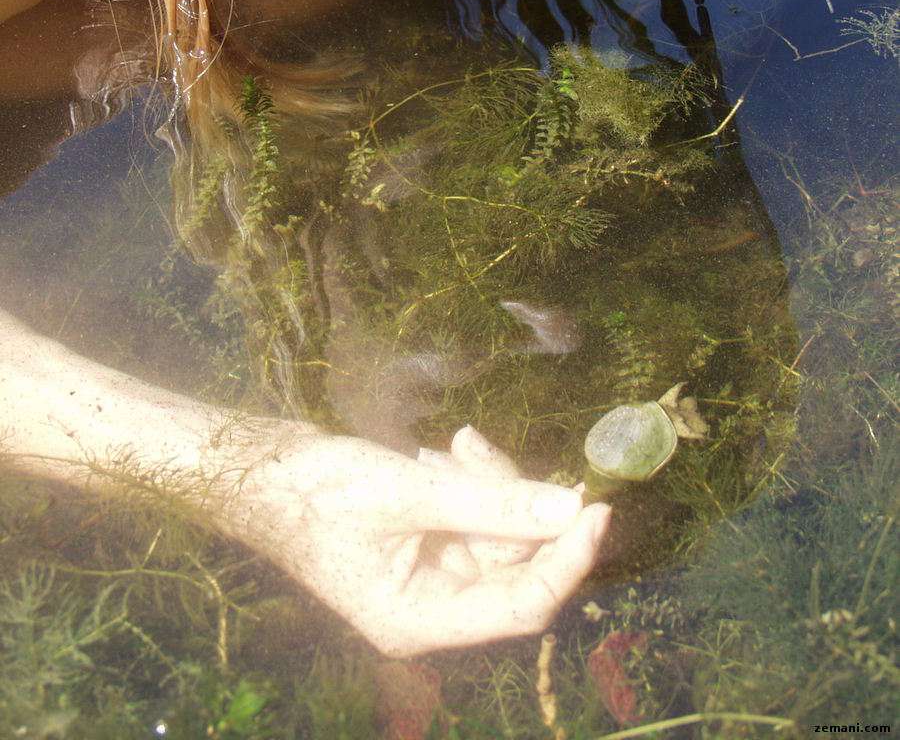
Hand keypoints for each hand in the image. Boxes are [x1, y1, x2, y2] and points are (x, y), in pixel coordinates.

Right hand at [217, 423, 609, 656]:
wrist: (263, 470)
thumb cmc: (321, 490)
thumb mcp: (411, 493)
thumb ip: (493, 504)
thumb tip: (571, 509)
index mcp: (423, 621)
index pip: (524, 604)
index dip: (567, 559)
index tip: (598, 507)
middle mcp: (432, 608)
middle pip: (511, 560)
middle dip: (508, 499)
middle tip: (474, 449)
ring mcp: (428, 575)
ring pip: (495, 528)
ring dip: (482, 481)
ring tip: (447, 448)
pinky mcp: (425, 542)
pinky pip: (471, 514)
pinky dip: (465, 480)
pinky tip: (437, 453)